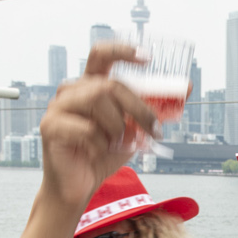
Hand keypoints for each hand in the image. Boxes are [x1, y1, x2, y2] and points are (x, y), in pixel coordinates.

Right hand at [38, 44, 156, 209]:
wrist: (79, 187)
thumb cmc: (103, 155)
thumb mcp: (134, 130)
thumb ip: (152, 109)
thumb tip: (186, 88)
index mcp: (89, 86)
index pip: (102, 55)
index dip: (122, 51)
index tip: (147, 58)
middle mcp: (71, 91)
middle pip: (111, 84)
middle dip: (139, 108)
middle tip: (154, 130)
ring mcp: (57, 107)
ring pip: (98, 100)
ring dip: (118, 127)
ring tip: (119, 144)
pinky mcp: (50, 127)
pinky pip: (86, 129)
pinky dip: (101, 144)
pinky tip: (96, 153)